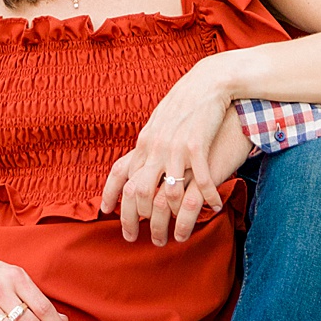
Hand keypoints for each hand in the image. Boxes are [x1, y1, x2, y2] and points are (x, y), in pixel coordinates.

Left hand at [102, 70, 251, 244]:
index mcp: (144, 141)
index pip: (120, 172)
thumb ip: (151, 143)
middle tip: (145, 239)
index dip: (111, 194)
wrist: (208, 82)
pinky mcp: (198, 146)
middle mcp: (155, 147)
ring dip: (174, 220)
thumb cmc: (186, 102)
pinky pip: (201, 181)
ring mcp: (176, 148)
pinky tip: (214, 207)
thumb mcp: (160, 122)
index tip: (107, 213)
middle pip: (138, 192)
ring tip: (180, 235)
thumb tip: (142, 159)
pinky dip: (207, 198)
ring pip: (167, 194)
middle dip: (138, 220)